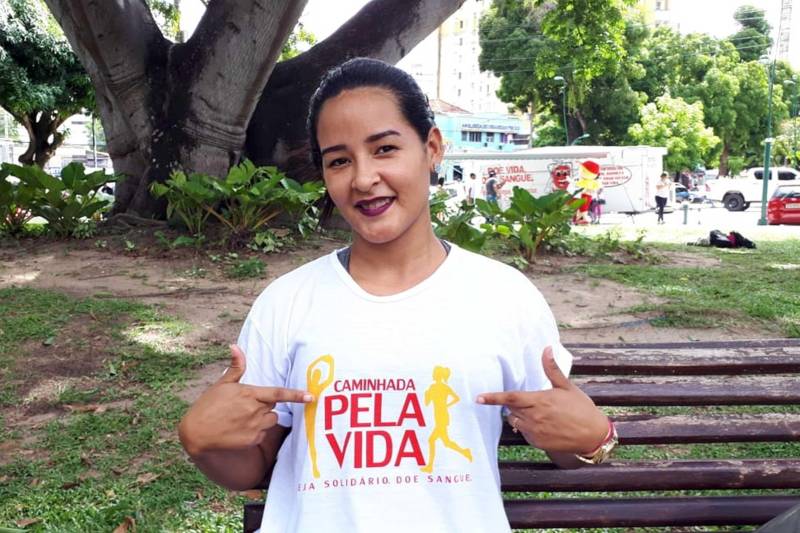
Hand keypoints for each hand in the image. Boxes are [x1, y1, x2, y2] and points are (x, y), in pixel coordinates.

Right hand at [178, 344, 311, 456]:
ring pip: (271, 420)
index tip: (311, 396)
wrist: (196, 433)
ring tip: (241, 418)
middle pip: (273, 407)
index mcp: (249, 393)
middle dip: (264, 405)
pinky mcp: (252, 439)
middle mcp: (254, 410)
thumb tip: (235, 346)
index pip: (278, 393)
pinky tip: (239, 430)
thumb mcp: (221, 384)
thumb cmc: (208, 406)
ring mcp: (254, 426)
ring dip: (262, 418)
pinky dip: (255, 431)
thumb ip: (235, 367)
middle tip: (244, 407)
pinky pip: (262, 433)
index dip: (296, 395)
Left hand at [477, 346, 607, 454]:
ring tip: (540, 413)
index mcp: (539, 401)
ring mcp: (535, 432)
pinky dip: (528, 428)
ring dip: (520, 416)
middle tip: (531, 402)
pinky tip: (544, 425)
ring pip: (516, 421)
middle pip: (511, 410)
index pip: (510, 399)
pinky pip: (525, 433)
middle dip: (514, 405)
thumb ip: (552, 369)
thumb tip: (547, 348)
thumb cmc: (581, 408)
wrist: (593, 435)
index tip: (478, 398)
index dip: (493, 398)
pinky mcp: (537, 443)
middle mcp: (534, 417)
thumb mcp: (566, 387)